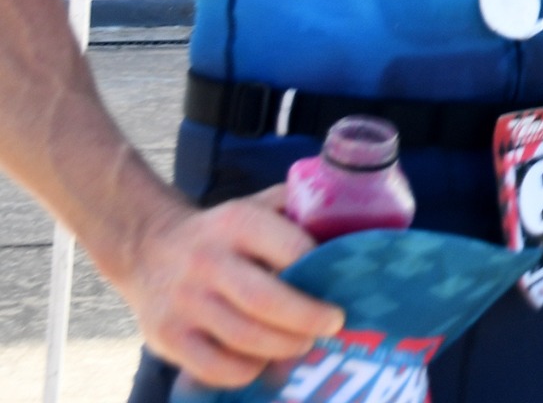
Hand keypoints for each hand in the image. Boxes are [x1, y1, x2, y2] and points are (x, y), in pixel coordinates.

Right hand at [112, 187, 340, 388]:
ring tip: (304, 342)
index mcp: (237, 222)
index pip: (292, 249)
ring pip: (246, 339)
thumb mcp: (259, 205)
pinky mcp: (166, 337)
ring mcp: (182, 302)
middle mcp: (206, 260)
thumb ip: (302, 209)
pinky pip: (217, 368)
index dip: (323, 271)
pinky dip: (249, 370)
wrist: (149, 248)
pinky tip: (263, 358)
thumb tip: (360, 223)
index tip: (344, 284)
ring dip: (286, 347)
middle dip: (310, 318)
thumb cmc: (225, 233)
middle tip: (334, 324)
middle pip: (268, 301)